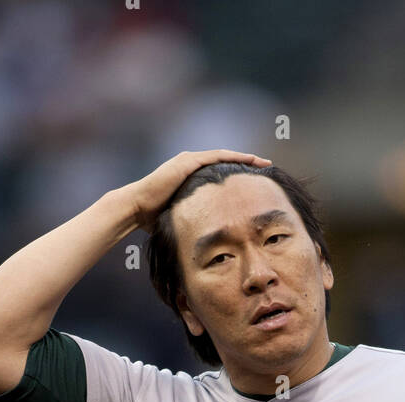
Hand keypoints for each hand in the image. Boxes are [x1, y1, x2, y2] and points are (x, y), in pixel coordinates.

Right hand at [123, 150, 272, 233]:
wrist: (136, 209)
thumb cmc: (153, 219)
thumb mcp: (181, 218)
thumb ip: (193, 221)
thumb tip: (203, 241)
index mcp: (191, 177)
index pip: (220, 174)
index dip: (239, 176)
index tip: (257, 182)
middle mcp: (191, 165)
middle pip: (226, 162)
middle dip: (247, 164)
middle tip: (267, 167)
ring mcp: (189, 161)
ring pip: (224, 156)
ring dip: (245, 158)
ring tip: (264, 162)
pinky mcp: (187, 162)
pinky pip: (216, 157)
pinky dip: (234, 157)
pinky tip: (250, 159)